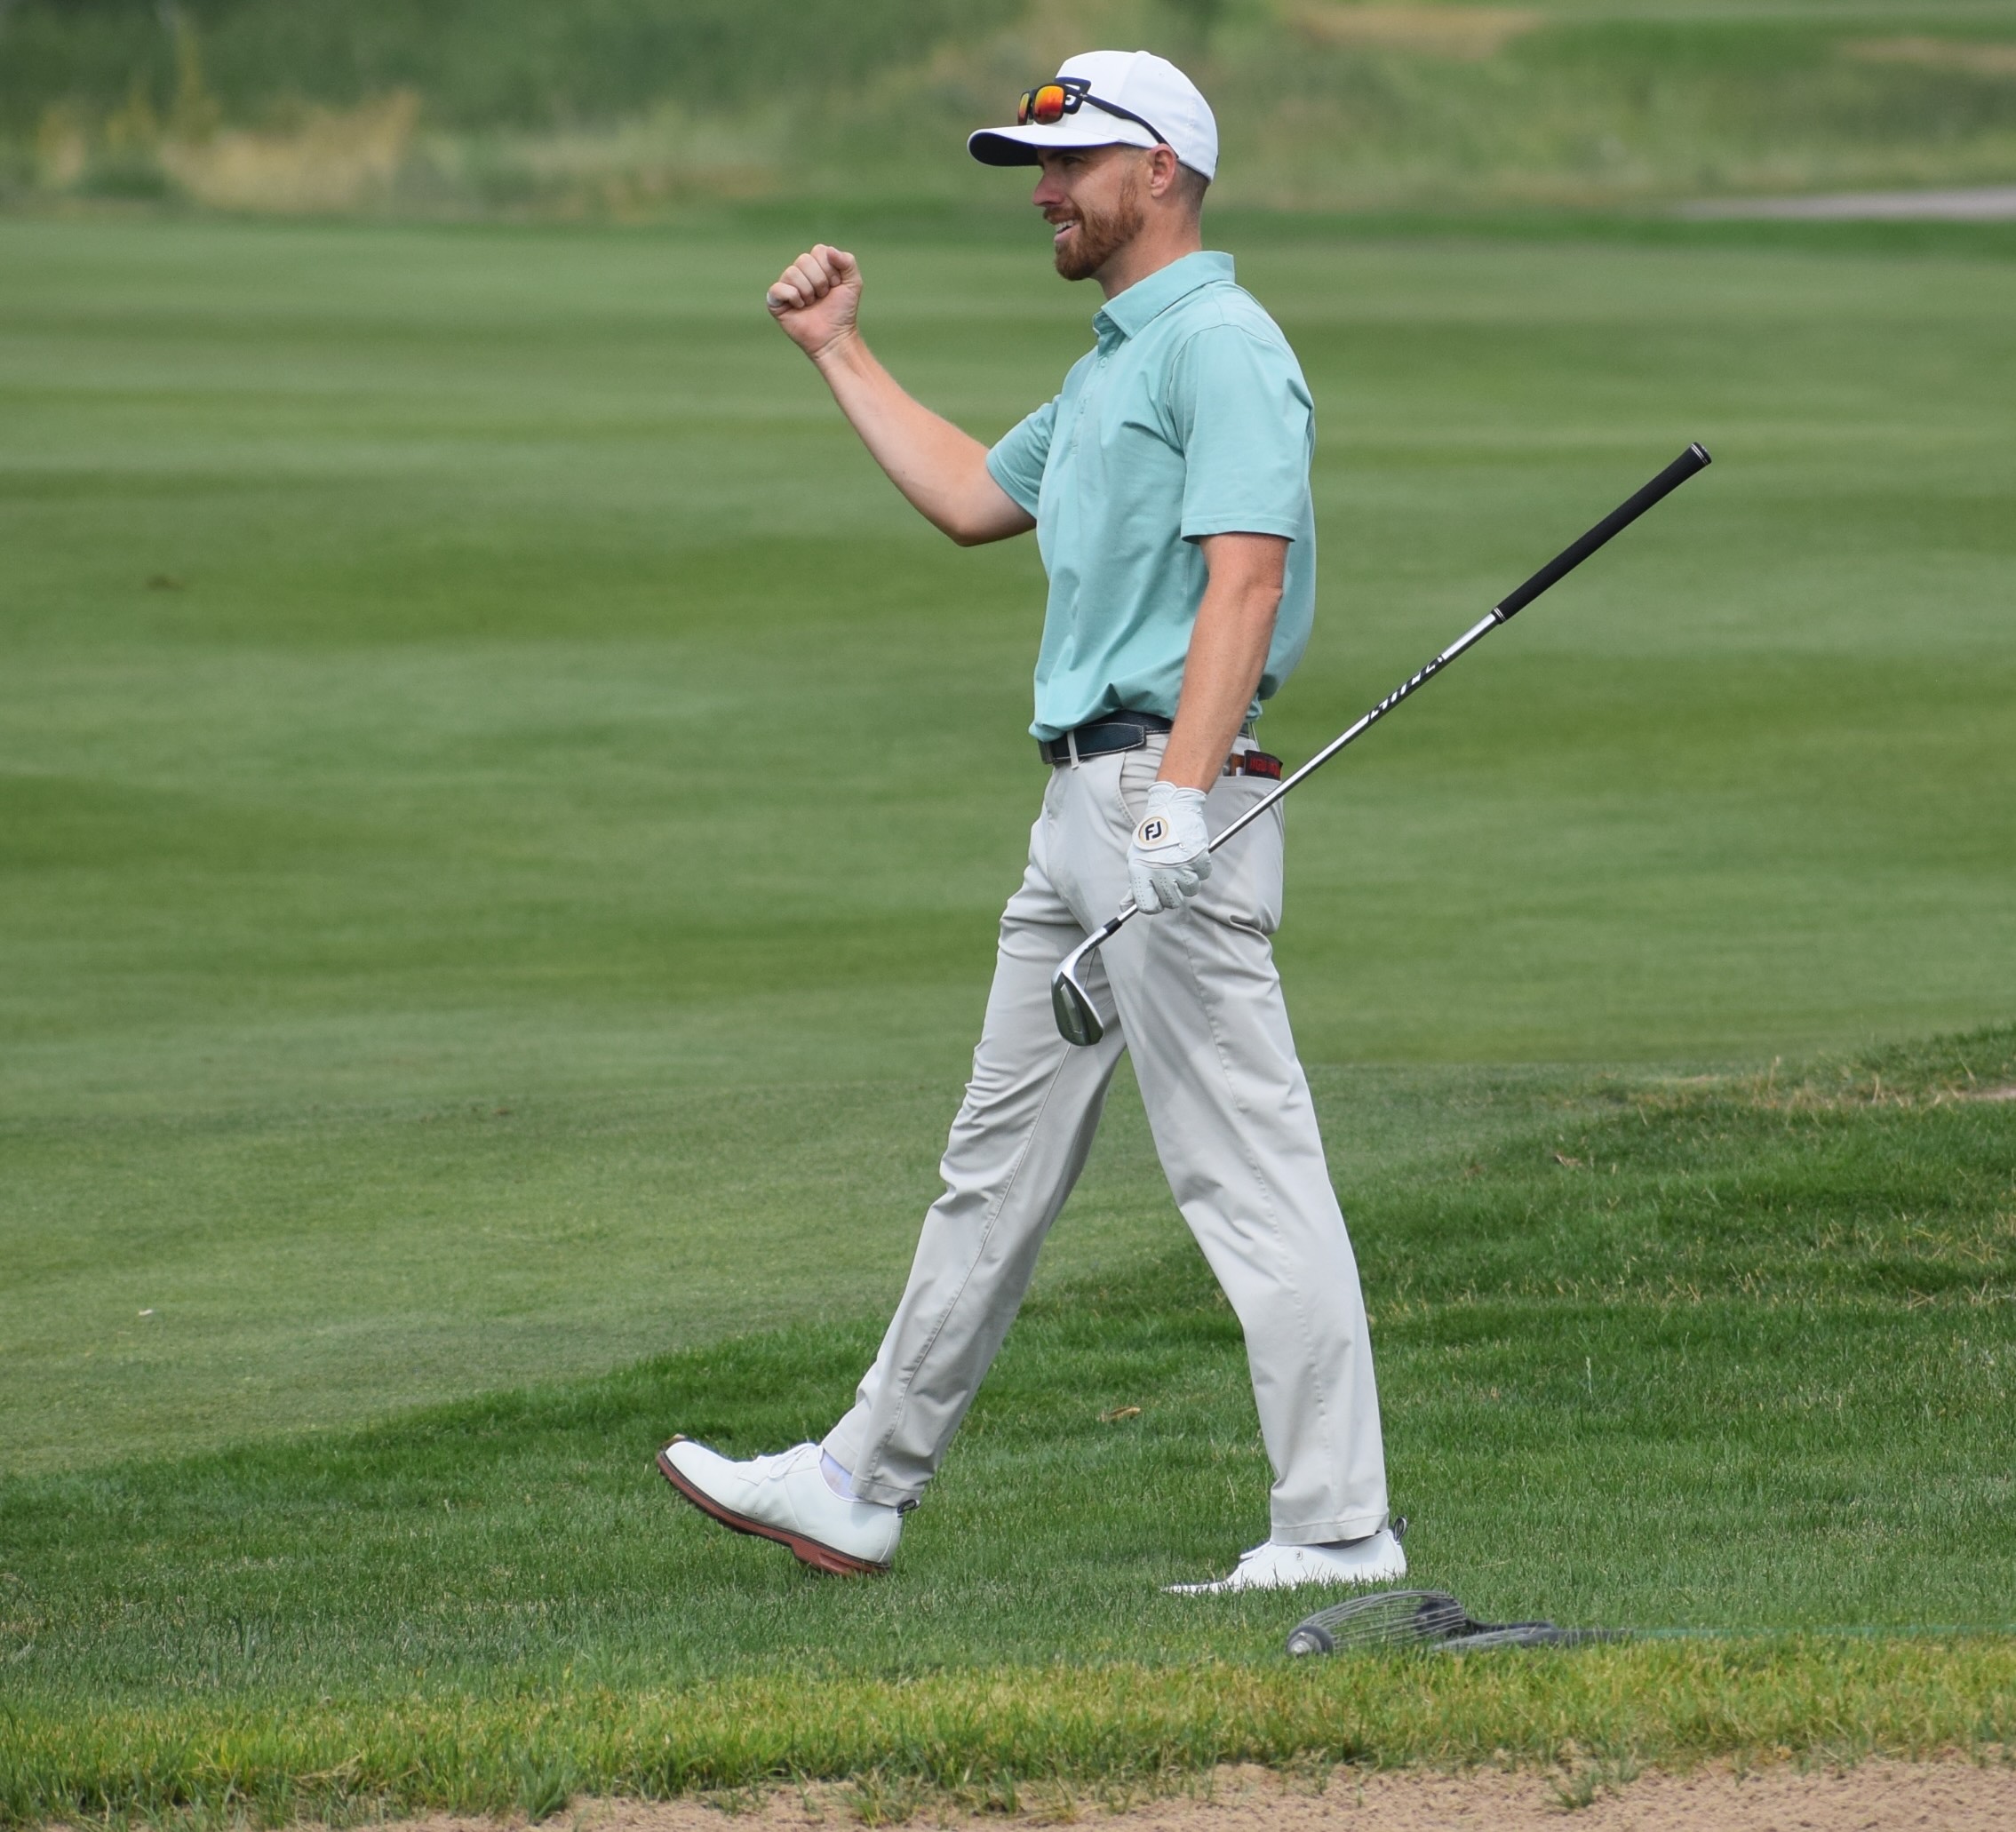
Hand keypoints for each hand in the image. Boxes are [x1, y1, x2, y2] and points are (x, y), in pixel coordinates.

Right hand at [766, 243, 861, 361]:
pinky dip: (793, 298)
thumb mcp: (853, 283)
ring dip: (808, 292)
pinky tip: (799, 307)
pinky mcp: (775, 300)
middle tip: (823, 296)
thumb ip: (847, 261)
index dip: (830, 270)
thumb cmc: (842, 311)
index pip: (818, 251)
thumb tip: (829, 250)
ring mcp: (786, 285)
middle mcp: (800, 272)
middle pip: (804, 260)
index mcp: (816, 264)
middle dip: (819, 281)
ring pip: (792, 272)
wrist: (834, 337)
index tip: (835, 286)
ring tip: (812, 304)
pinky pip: (777, 288)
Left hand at [1127, 782, 1211, 914]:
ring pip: (1191, 890)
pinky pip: (1203, 876)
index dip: (1154, 904)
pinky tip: (1190, 855)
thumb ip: (1134, 884)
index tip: (1157, 898)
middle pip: (1172, 902)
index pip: (1148, 907)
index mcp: (1140, 872)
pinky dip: (1200, 868)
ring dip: (1188, 880)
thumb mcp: (1136, 857)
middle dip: (1173, 892)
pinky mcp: (1199, 859)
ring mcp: (1181, 866)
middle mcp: (1160, 872)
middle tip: (1171, 876)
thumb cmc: (1152, 835)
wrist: (1172, 808)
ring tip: (1180, 862)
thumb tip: (1125, 906)